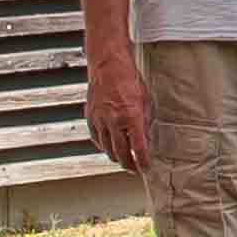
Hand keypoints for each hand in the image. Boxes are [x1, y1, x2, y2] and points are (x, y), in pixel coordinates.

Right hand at [85, 50, 151, 172]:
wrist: (108, 68)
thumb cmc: (130, 81)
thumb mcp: (146, 102)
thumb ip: (145, 123)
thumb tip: (146, 141)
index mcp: (131, 117)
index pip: (138, 148)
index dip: (143, 162)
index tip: (147, 168)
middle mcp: (114, 122)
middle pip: (121, 154)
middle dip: (129, 164)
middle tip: (136, 169)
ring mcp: (100, 121)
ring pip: (107, 149)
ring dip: (117, 157)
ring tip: (125, 160)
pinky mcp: (90, 118)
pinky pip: (97, 139)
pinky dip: (104, 146)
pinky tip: (111, 147)